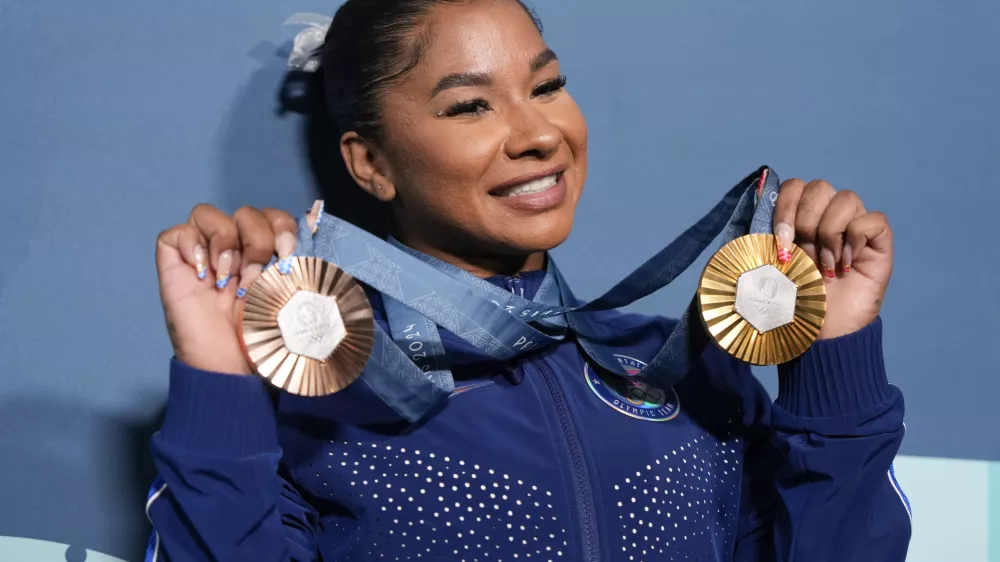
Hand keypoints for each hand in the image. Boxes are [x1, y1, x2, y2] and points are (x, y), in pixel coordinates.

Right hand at [155, 202, 320, 373]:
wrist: (233, 365)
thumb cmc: (263, 335)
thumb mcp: (291, 291)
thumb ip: (301, 256)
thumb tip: (313, 216)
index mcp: (264, 254)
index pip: (273, 217)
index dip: (284, 227)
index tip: (289, 253)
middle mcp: (234, 250)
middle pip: (246, 213)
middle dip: (258, 240)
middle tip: (256, 276)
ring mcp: (202, 255)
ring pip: (209, 214)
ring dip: (225, 242)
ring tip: (228, 279)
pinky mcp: (174, 265)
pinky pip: (177, 232)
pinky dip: (191, 245)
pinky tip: (203, 275)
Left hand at [772, 180, 892, 339]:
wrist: (820, 331)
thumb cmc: (794, 299)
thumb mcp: (767, 265)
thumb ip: (760, 235)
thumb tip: (754, 198)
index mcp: (800, 217)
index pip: (794, 186)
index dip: (785, 207)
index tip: (781, 241)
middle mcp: (829, 216)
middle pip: (819, 187)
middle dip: (806, 222)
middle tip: (804, 255)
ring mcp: (855, 226)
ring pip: (846, 198)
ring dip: (829, 234)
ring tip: (826, 266)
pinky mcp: (879, 242)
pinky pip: (873, 219)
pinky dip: (856, 239)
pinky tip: (847, 265)